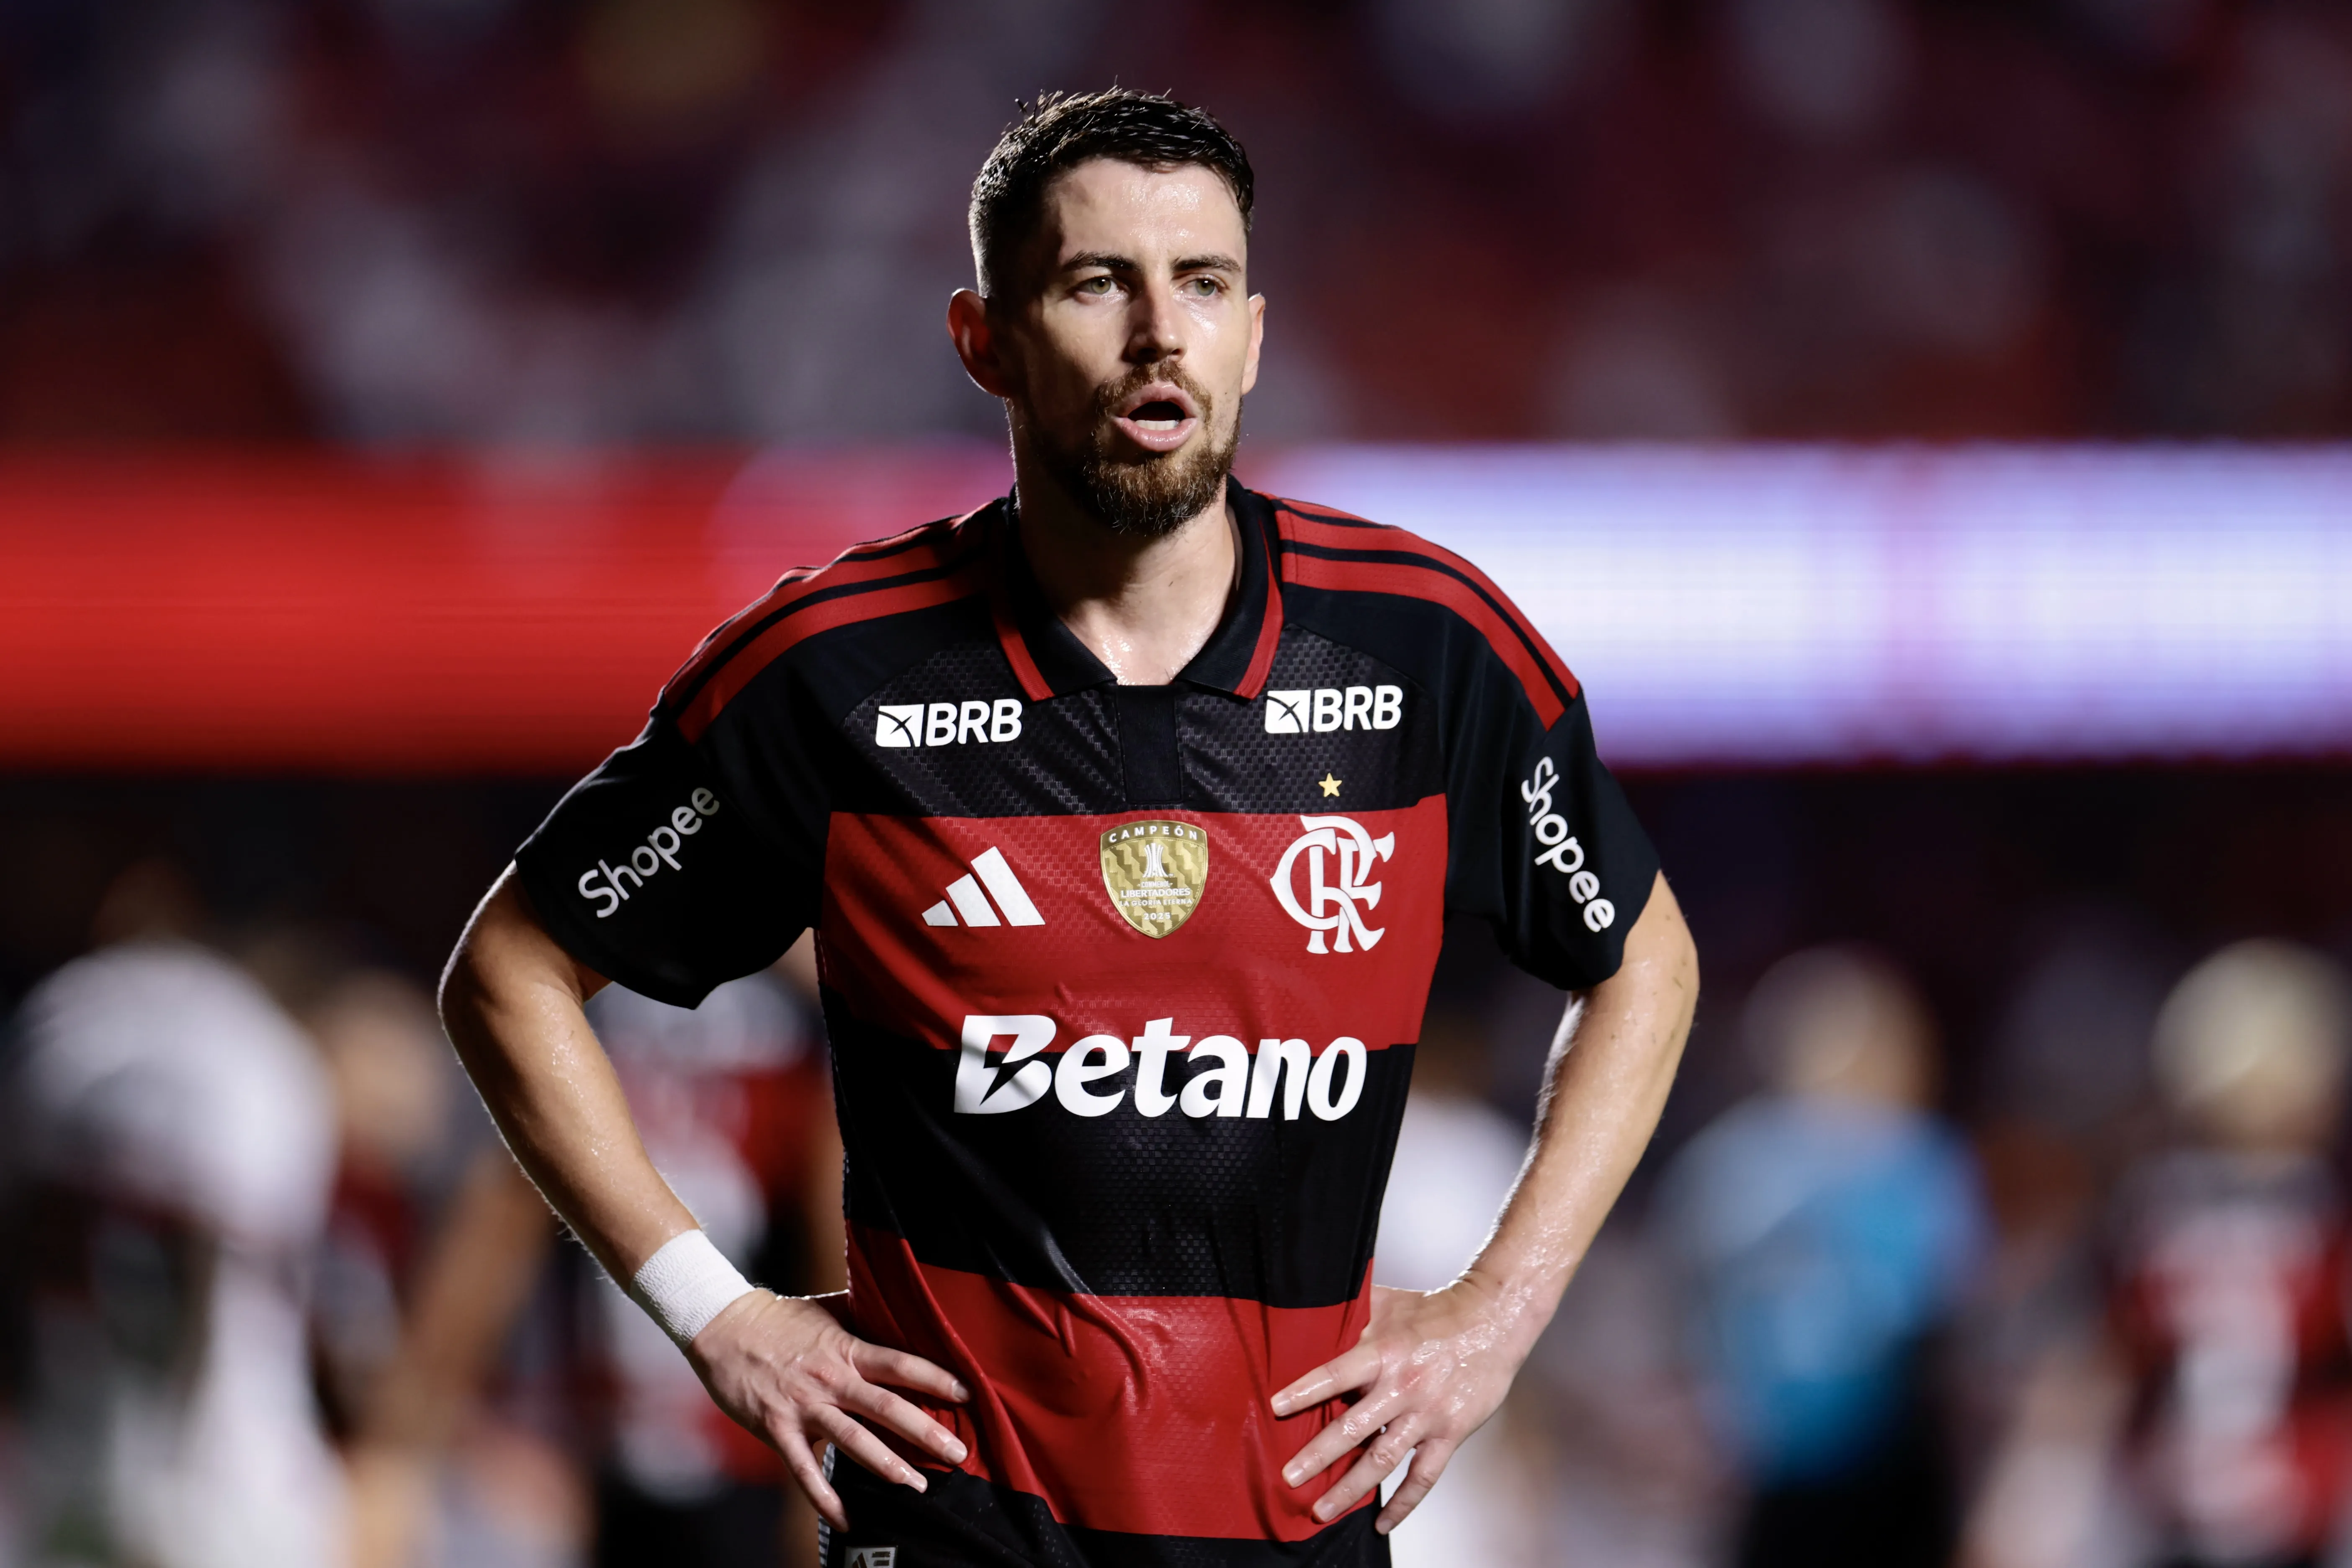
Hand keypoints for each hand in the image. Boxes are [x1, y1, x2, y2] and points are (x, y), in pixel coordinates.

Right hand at [687, 1290, 969, 1529]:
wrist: (724, 1326)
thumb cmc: (779, 1318)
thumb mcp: (828, 1310)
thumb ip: (862, 1316)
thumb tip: (899, 1311)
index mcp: (847, 1349)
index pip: (901, 1365)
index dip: (936, 1378)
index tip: (967, 1394)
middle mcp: (831, 1380)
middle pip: (887, 1407)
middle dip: (925, 1432)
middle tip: (958, 1453)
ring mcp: (804, 1406)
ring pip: (852, 1441)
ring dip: (887, 1465)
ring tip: (917, 1486)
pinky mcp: (777, 1428)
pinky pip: (804, 1471)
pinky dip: (825, 1498)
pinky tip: (847, 1518)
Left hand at [1271, 1281, 1529, 1532]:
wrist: (1493, 1321)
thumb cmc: (1437, 1310)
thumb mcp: (1390, 1302)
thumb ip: (1352, 1313)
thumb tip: (1310, 1312)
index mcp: (1385, 1352)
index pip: (1336, 1375)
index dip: (1305, 1391)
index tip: (1275, 1408)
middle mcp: (1404, 1387)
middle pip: (1353, 1428)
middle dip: (1317, 1456)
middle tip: (1289, 1477)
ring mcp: (1427, 1415)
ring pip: (1382, 1460)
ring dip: (1349, 1489)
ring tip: (1321, 1510)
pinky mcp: (1450, 1434)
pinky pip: (1423, 1477)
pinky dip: (1403, 1504)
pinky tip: (1382, 1523)